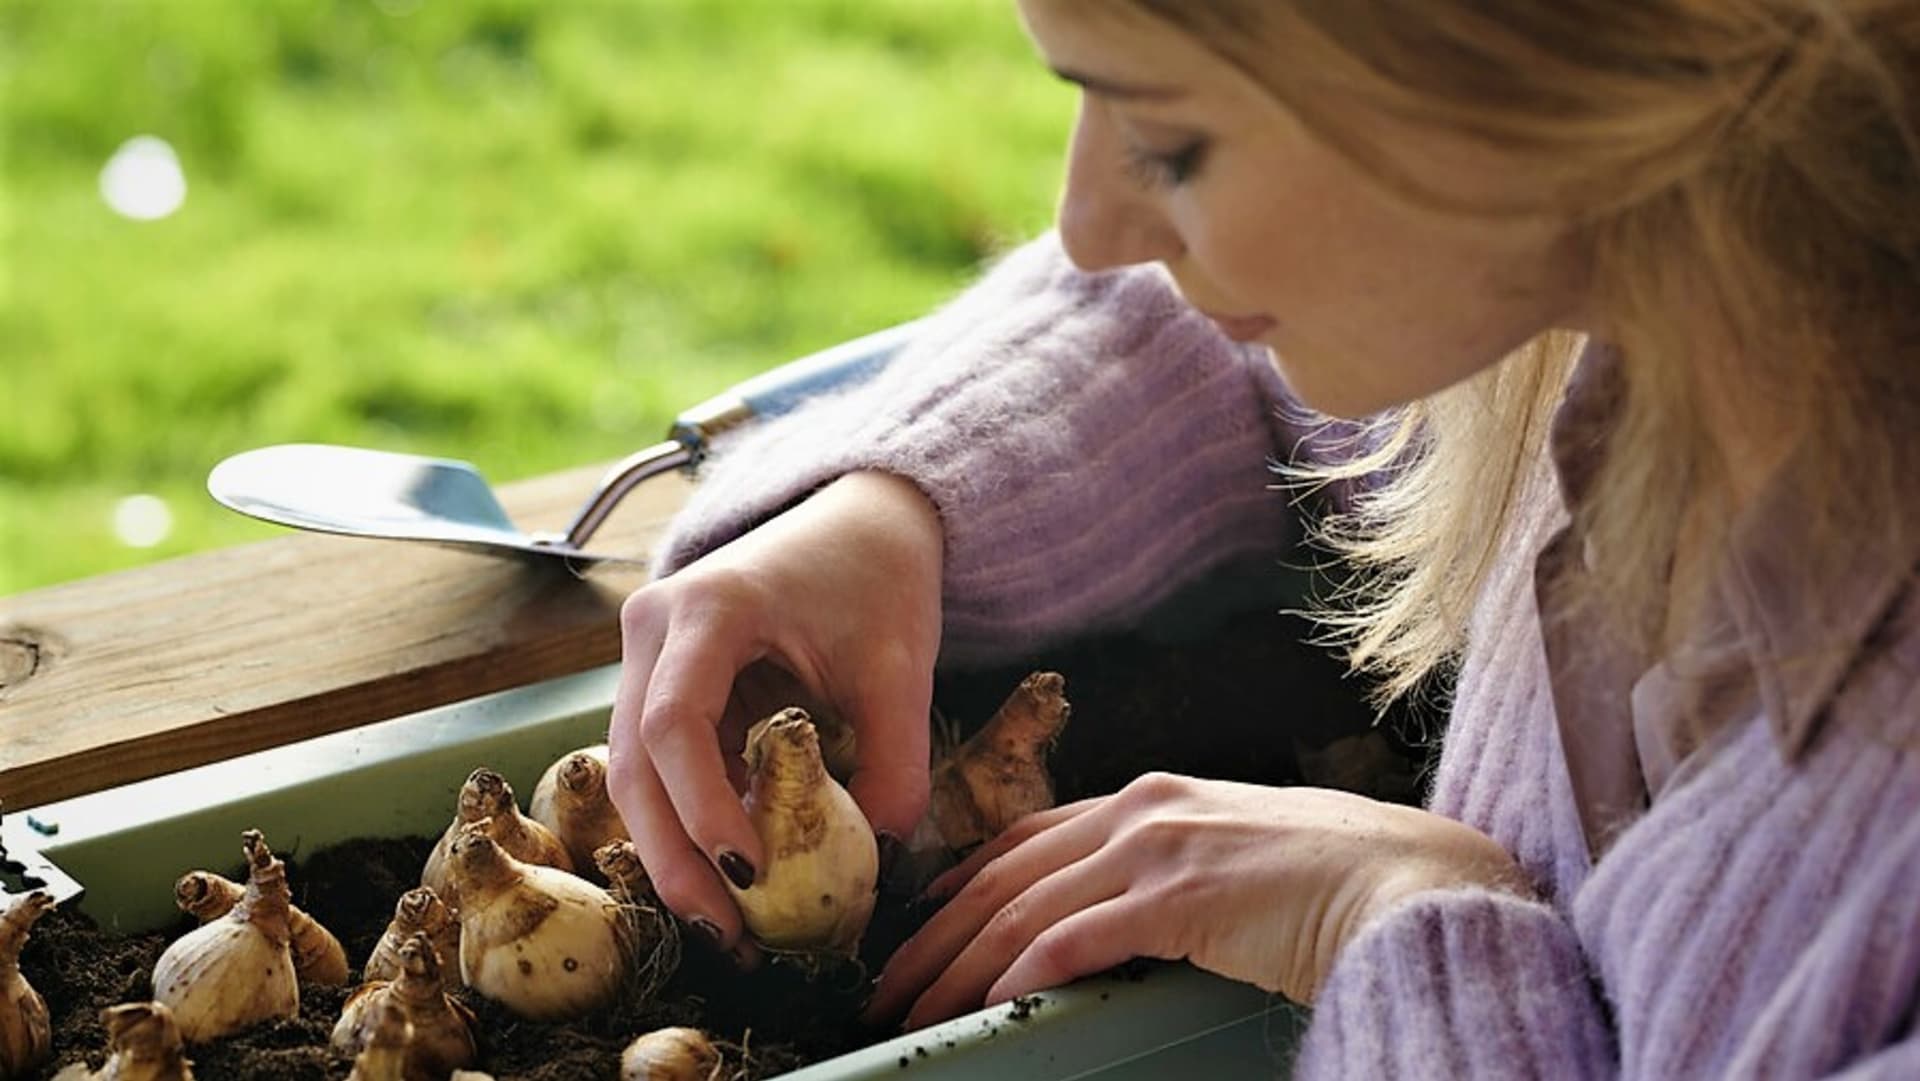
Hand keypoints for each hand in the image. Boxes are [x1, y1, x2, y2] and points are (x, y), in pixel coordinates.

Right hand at [606, 471, 944, 958]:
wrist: (857, 521)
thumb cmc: (877, 578)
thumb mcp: (901, 666)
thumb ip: (896, 762)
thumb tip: (879, 859)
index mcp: (709, 606)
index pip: (675, 722)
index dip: (702, 806)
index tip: (750, 872)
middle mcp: (654, 626)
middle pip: (635, 761)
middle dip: (675, 859)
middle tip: (728, 935)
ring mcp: (647, 656)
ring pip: (634, 774)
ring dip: (675, 855)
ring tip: (728, 928)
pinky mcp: (659, 685)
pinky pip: (659, 768)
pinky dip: (689, 825)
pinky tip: (729, 879)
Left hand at [865, 772, 1529, 1028]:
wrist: (1412, 880)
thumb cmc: (1334, 877)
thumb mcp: (1233, 852)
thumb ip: (1170, 868)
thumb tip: (1124, 913)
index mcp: (1152, 796)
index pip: (1028, 835)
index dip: (963, 878)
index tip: (921, 919)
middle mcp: (1143, 809)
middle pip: (1005, 872)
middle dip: (937, 933)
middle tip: (890, 983)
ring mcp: (1160, 847)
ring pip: (1024, 907)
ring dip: (959, 965)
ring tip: (916, 1010)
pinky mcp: (1182, 896)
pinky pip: (1078, 937)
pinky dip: (1025, 970)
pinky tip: (993, 1003)